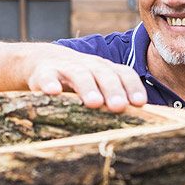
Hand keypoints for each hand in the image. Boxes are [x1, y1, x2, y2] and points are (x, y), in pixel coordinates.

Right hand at [27, 49, 146, 111]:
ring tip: (94, 102)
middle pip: (104, 74)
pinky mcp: (43, 72)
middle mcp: (89, 66)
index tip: (140, 103)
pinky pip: (47, 76)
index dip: (133, 86)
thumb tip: (142, 124)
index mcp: (106, 69)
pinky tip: (53, 92)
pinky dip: (49, 83)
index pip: (124, 73)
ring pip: (79, 74)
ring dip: (88, 87)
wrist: (42, 61)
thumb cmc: (79, 80)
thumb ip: (116, 99)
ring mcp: (66, 68)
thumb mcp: (98, 85)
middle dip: (113, 89)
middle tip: (119, 106)